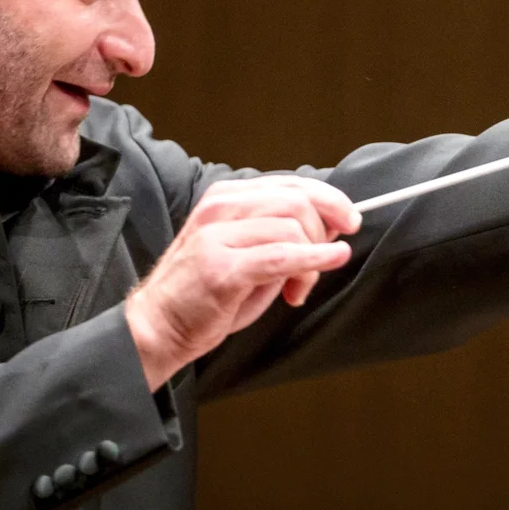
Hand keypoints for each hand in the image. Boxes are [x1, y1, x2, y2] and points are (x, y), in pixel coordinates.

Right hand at [121, 176, 359, 389]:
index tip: (350, 219)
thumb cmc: (204, 292)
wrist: (158, 325)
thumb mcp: (244, 251)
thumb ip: (280, 235)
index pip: (290, 183)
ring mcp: (218, 236)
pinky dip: (314, 259)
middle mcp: (220, 208)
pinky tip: (331, 260)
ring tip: (299, 288)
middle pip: (297, 200)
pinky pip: (283, 256)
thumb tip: (330, 227)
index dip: (329, 199)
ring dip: (313, 260)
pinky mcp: (223, 268)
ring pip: (292, 228)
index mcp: (225, 197)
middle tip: (328, 259)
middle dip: (325, 230)